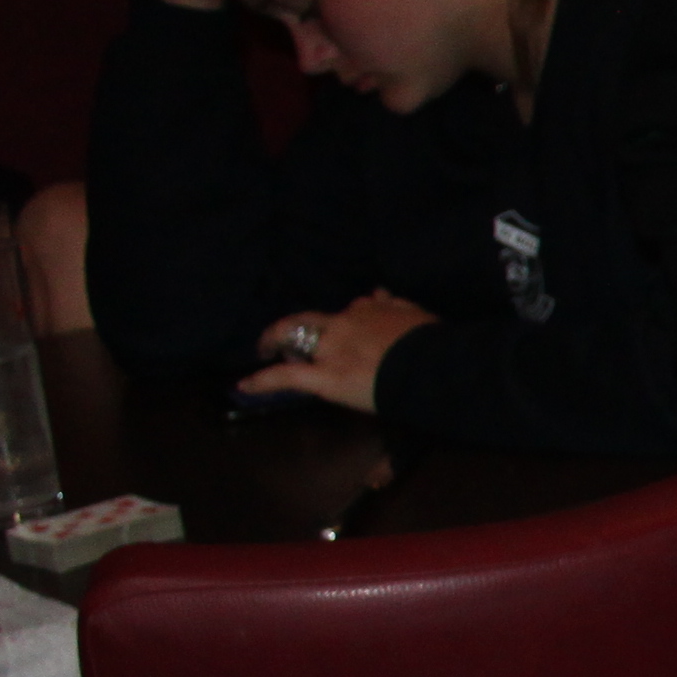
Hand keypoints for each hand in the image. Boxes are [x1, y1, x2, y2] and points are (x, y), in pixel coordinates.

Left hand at [243, 289, 432, 410]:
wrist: (431, 364)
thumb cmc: (432, 344)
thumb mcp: (418, 314)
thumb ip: (398, 304)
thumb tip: (380, 292)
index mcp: (370, 311)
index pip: (351, 310)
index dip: (343, 320)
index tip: (341, 326)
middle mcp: (344, 323)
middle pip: (309, 318)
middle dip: (290, 326)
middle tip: (277, 337)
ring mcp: (331, 349)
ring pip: (294, 338)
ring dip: (275, 342)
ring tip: (263, 350)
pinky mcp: (323, 377)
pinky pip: (287, 376)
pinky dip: (263, 380)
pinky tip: (244, 385)